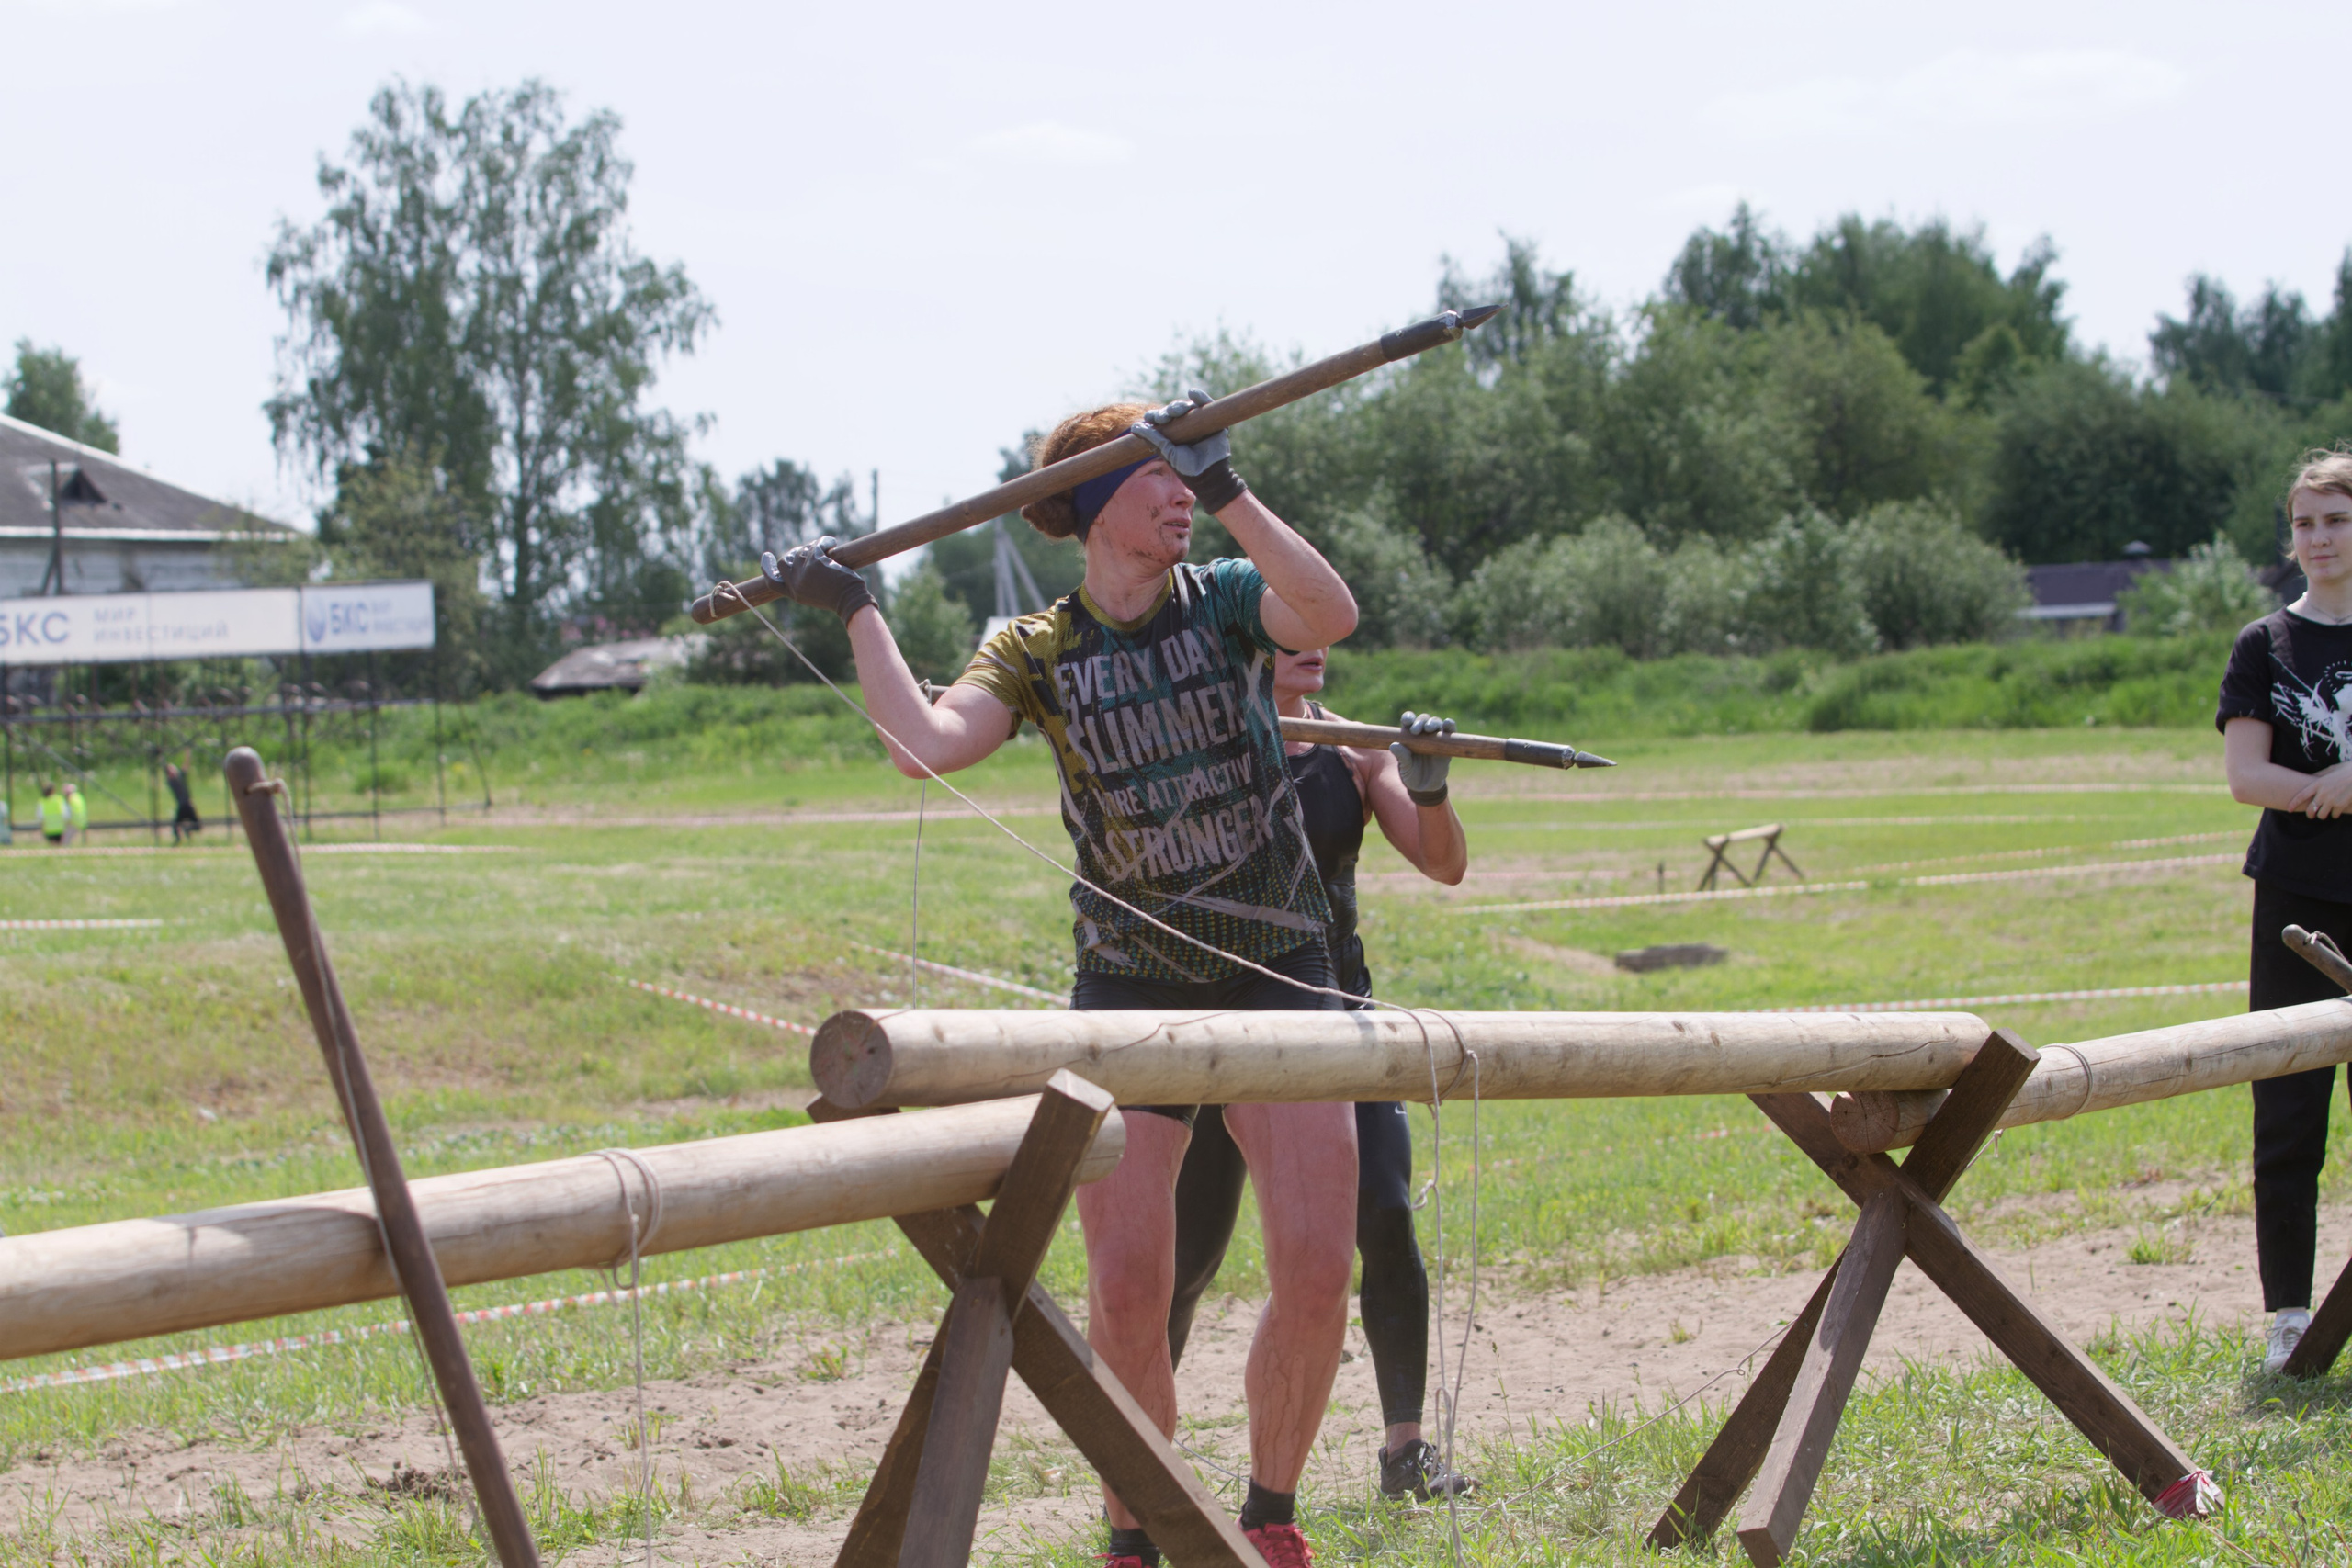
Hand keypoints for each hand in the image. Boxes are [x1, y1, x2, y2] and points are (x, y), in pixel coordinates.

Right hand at [763, 536, 876, 625]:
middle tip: (807, 549)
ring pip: (802, 551)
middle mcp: (796, 584)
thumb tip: (801, 559)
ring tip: (826, 548)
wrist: (851, 602)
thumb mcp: (815, 594)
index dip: (767, 568)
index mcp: (794, 594)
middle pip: (783, 562)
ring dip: (813, 546)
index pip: (772, 581)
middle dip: (793, 552)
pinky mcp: (816, 563)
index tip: (766, 556)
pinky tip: (832, 543)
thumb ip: (804, 582)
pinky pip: (816, 545)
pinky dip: (824, 541)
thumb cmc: (839, 599)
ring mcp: (804, 573)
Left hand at [1131, 387, 1246, 511]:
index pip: (1161, 419)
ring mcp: (1198, 422)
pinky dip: (1200, 397)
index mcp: (1171, 433)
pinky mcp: (1213, 420)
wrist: (1208, 476)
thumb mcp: (1167, 453)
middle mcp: (1184, 425)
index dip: (1155, 416)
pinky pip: (1206, 405)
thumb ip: (1153, 438)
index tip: (1150, 418)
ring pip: (1187, 406)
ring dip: (1179, 405)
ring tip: (1177, 410)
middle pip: (1173, 411)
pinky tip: (1192, 393)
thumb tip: (1135, 426)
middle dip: (1167, 411)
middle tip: (1164, 418)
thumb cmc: (1186, 468)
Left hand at [1390, 711, 1456, 805]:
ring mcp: (1436, 738)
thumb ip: (1401, 757)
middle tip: (1416, 731)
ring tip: (1429, 729)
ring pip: (1436, 722)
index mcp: (1409, 737)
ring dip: (1433, 722)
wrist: (1427, 788)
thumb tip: (1394, 745)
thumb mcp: (1405, 769)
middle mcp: (1423, 734)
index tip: (1407, 722)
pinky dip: (1450, 725)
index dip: (1408, 718)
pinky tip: (1447, 724)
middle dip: (1420, 722)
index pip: (1409, 722)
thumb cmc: (1412, 776)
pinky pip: (1450, 731)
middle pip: (1423, 720)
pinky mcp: (1448, 743)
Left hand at [2294, 761, 2351, 818]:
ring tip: (2325, 813)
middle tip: (2311, 815)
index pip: (2301, 796)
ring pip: (2321, 815)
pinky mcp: (2341, 805)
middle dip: (2310, 814)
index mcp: (2318, 784)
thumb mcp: (2331, 769)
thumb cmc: (2347, 770)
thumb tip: (2309, 777)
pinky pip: (2334, 815)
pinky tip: (2336, 811)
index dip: (2293, 804)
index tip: (2289, 809)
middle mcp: (2323, 793)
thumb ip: (2320, 775)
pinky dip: (2334, 815)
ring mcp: (2332, 800)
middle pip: (2310, 810)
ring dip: (2322, 815)